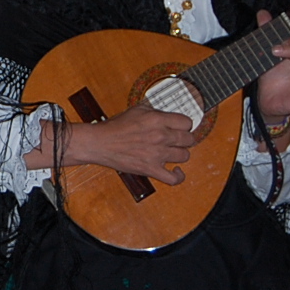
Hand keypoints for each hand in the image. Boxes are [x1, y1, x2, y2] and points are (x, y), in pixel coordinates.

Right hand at [46, 104, 197, 185]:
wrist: (100, 143)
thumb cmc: (115, 127)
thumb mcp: (137, 110)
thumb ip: (156, 112)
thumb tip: (169, 116)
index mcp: (157, 120)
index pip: (187, 122)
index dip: (184, 125)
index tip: (180, 128)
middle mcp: (160, 136)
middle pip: (189, 139)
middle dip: (184, 139)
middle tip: (177, 140)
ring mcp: (157, 154)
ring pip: (185, 156)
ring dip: (180, 154)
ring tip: (173, 152)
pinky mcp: (151, 169)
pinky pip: (174, 178)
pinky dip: (179, 176)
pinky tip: (177, 171)